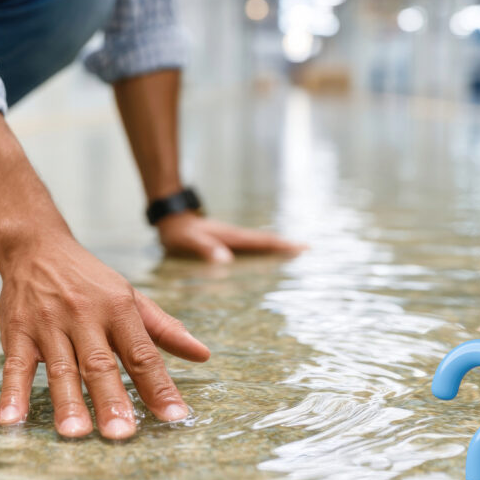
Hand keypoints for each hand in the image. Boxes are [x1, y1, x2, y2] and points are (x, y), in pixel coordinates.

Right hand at [0, 236, 209, 438]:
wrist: (38, 248)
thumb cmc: (92, 282)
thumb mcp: (132, 297)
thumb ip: (165, 329)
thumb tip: (203, 354)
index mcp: (119, 309)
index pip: (143, 354)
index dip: (159, 386)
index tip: (174, 416)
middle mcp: (85, 316)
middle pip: (101, 364)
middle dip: (111, 400)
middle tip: (122, 434)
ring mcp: (49, 325)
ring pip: (61, 368)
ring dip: (67, 402)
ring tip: (76, 434)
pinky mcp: (17, 332)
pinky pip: (15, 366)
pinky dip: (12, 393)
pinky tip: (12, 420)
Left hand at [156, 211, 306, 262]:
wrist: (172, 219)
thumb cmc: (178, 233)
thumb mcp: (188, 242)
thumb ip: (205, 249)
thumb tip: (226, 261)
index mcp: (232, 237)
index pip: (262, 241)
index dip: (281, 245)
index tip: (302, 247)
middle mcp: (236, 236)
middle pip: (267, 240)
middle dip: (286, 245)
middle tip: (307, 250)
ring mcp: (234, 238)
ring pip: (261, 242)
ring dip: (278, 247)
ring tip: (295, 253)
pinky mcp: (229, 241)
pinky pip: (252, 245)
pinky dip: (265, 249)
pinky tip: (267, 256)